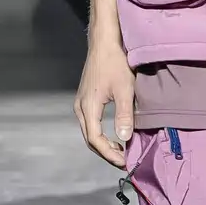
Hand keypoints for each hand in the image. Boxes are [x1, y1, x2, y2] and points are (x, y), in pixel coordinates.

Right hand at [74, 40, 135, 168]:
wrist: (105, 42)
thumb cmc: (116, 62)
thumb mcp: (125, 89)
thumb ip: (124, 115)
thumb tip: (124, 138)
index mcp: (88, 107)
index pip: (95, 140)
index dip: (109, 154)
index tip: (125, 161)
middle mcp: (80, 108)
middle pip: (90, 140)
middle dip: (106, 153)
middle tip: (124, 161)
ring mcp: (81, 103)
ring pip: (89, 132)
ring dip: (104, 145)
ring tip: (121, 151)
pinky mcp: (85, 99)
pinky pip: (90, 124)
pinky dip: (101, 134)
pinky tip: (114, 136)